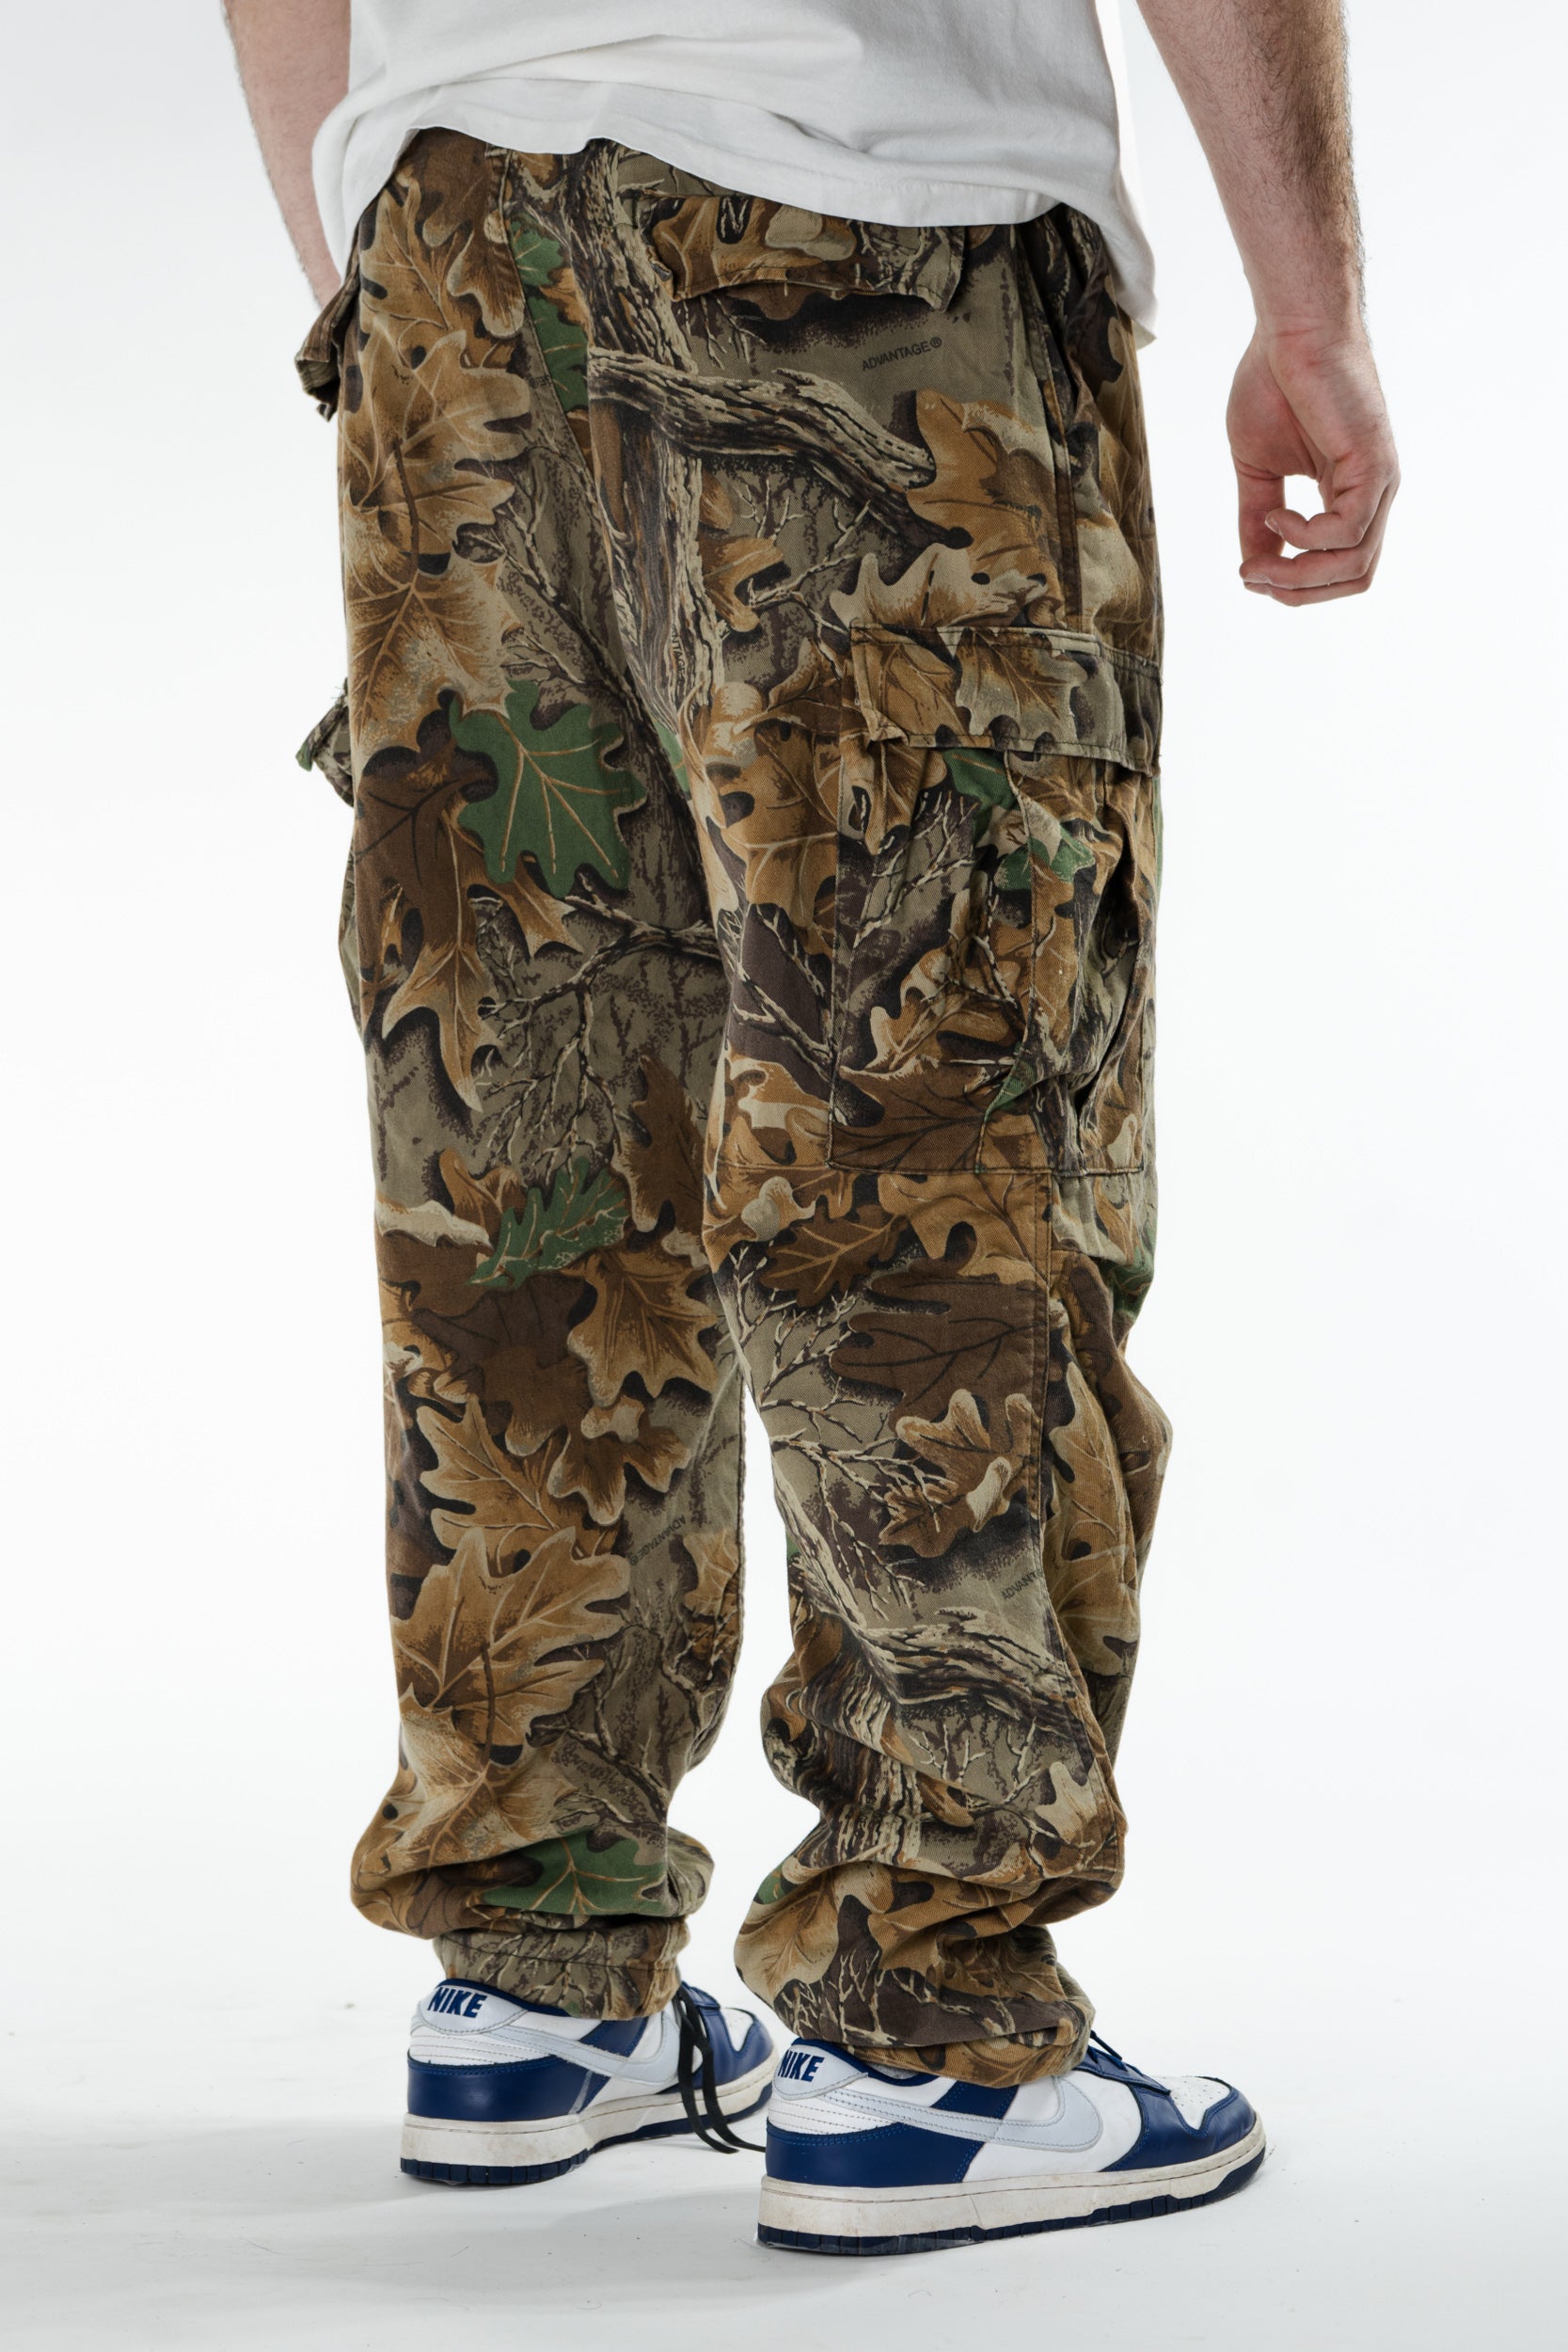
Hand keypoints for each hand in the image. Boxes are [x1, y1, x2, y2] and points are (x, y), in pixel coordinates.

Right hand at [1228, 323, 1398, 603]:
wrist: (1292, 329)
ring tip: (1259, 557)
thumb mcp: (1257, 469)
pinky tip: (1278, 512)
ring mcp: (1380, 480)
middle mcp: (1375, 493)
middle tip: (1253, 576)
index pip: (1340, 567)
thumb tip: (1254, 569)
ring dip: (1298, 574)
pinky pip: (1348, 531)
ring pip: (1354, 565)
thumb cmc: (1275, 382)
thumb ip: (1258, 521)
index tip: (1249, 573)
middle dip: (1298, 591)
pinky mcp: (1374, 464)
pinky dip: (1306, 535)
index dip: (1295, 585)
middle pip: (1355, 578)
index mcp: (1351, 494)